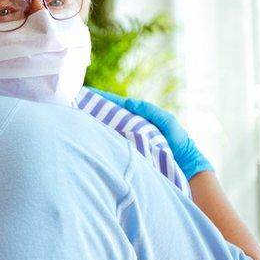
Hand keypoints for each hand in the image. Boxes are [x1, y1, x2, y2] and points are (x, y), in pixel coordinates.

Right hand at [88, 88, 212, 179]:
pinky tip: (90, 140)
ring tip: (76, 120)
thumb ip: (147, 110)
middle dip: (92, 111)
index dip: (102, 99)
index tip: (86, 93)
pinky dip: (101, 142)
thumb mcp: (166, 120)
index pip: (116, 105)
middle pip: (107, 118)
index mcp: (138, 117)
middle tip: (73, 106)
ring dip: (93, 127)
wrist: (185, 166)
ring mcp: (127, 142)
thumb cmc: (178, 141)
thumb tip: (125, 103)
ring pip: (106, 132)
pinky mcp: (127, 155)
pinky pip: (111, 146)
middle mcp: (130, 129)